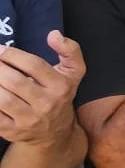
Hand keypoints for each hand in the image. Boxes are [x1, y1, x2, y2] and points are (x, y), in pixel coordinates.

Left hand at [0, 32, 83, 146]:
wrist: (55, 132)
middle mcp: (47, 104)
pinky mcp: (12, 131)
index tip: (0, 49)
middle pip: (15, 81)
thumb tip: (54, 34)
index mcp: (61, 87)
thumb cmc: (59, 94)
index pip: (34, 65)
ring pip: (2, 99)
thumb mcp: (73, 72)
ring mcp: (29, 120)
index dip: (12, 54)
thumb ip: (70, 50)